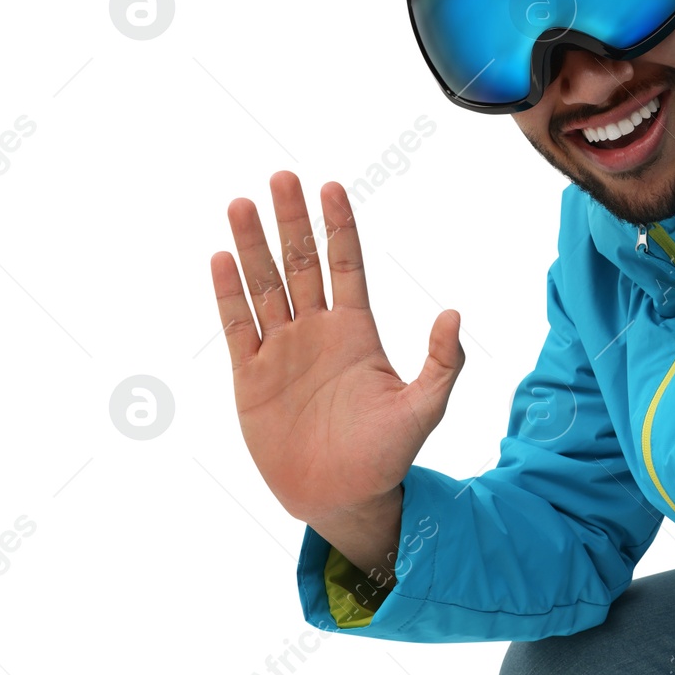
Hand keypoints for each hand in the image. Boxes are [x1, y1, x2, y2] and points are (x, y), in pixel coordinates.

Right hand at [210, 172, 463, 527]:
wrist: (344, 498)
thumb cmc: (388, 455)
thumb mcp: (424, 408)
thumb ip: (442, 363)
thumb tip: (453, 313)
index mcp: (357, 331)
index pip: (346, 264)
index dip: (338, 226)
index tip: (331, 186)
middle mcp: (317, 331)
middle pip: (300, 263)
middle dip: (291, 221)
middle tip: (281, 176)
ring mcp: (282, 351)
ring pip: (265, 286)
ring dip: (253, 246)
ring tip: (241, 204)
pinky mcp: (252, 377)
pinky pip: (239, 326)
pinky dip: (229, 294)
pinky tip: (221, 259)